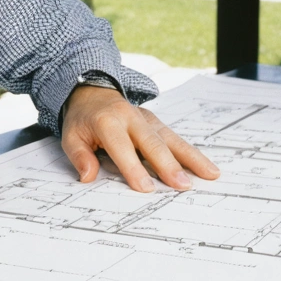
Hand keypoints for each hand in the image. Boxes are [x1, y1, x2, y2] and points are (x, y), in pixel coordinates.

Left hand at [60, 85, 219, 192]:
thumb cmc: (83, 120)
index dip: (134, 168)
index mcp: (108, 122)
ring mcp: (148, 119)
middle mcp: (132, 118)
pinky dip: (192, 154)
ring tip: (209, 174)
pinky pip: (176, 139)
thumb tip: (88, 176)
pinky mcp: (157, 123)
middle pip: (153, 143)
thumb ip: (80, 156)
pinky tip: (207, 167)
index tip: (146, 188)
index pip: (122, 147)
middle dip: (169, 165)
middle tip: (182, 185)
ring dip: (191, 158)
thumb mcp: (71, 136)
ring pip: (172, 139)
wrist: (93, 92)